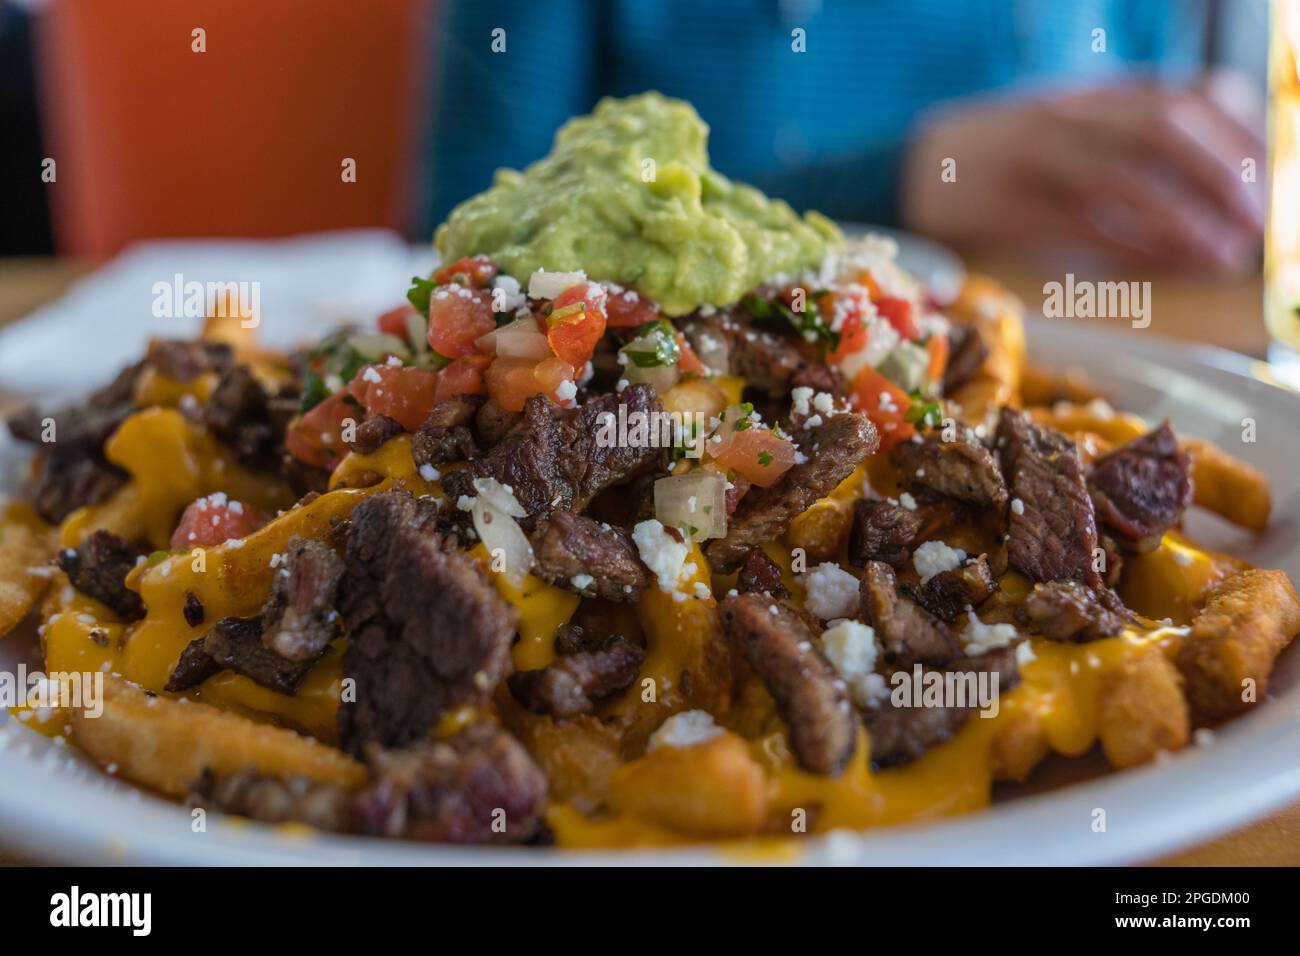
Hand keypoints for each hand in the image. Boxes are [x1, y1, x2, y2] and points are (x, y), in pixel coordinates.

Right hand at [899, 71, 1265, 272]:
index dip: (1236, 133)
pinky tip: (1166, 265)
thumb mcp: (1067, 124)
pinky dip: (1134, 246)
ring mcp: (1034, 158)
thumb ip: (1127, 136)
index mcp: (1089, 94)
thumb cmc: (999, 156)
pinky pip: (1084, 225)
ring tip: (1222, 253)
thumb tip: (1206, 177)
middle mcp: (1067, 116)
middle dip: (1221, 174)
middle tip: (1254, 221)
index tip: (1265, 175)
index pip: (1183, 94)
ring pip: (1126, 177)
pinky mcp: (1010, 205)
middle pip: (1163, 128)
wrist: (911, 170)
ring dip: (1185, 218)